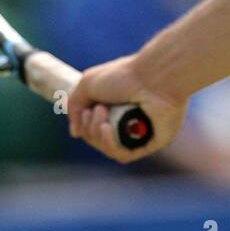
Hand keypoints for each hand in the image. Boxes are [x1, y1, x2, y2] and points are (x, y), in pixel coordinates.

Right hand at [67, 54, 188, 164]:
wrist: (155, 77)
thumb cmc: (125, 76)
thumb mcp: (88, 83)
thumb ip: (74, 104)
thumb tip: (76, 132)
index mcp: (115, 105)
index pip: (92, 125)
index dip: (83, 123)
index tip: (85, 110)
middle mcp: (127, 119)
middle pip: (97, 138)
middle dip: (90, 127)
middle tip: (98, 109)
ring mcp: (139, 132)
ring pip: (108, 147)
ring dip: (97, 134)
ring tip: (103, 114)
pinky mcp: (150, 142)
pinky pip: (123, 154)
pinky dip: (110, 144)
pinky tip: (107, 129)